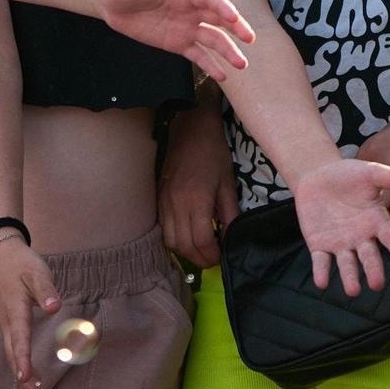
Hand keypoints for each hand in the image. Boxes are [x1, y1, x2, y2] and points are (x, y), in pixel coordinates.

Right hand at [0, 235, 62, 388]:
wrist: (1, 255)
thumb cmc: (21, 263)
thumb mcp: (36, 272)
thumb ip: (45, 290)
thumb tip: (55, 308)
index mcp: (15, 310)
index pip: (20, 338)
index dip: (23, 358)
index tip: (25, 378)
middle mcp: (8, 321)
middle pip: (14, 353)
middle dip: (23, 377)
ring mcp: (6, 323)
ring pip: (12, 353)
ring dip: (21, 374)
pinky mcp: (8, 323)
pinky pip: (13, 347)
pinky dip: (20, 363)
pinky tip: (28, 375)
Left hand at [96, 0, 253, 79]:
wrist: (111, 2)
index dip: (223, 7)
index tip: (233, 17)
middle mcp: (192, 10)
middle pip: (220, 20)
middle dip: (236, 28)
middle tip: (250, 39)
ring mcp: (186, 28)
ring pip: (213, 40)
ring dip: (228, 51)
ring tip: (242, 65)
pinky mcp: (177, 44)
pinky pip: (198, 55)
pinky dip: (210, 65)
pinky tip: (222, 76)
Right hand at [158, 101, 238, 267]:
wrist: (190, 129)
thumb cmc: (213, 153)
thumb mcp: (228, 183)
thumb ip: (230, 213)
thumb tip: (231, 238)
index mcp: (196, 199)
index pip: (201, 240)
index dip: (212, 254)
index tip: (221, 257)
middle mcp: (175, 203)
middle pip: (184, 245)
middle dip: (199, 258)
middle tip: (212, 259)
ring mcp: (163, 201)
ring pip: (169, 240)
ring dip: (185, 251)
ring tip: (200, 250)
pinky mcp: (157, 198)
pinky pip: (162, 228)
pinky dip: (174, 239)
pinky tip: (187, 236)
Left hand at [293, 157, 389, 294]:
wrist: (317, 175)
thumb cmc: (348, 175)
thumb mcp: (371, 172)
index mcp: (376, 221)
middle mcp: (361, 237)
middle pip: (369, 257)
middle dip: (373, 270)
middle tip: (377, 284)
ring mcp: (341, 243)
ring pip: (347, 264)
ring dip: (350, 277)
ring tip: (352, 290)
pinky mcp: (320, 245)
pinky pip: (321, 260)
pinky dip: (321, 271)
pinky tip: (321, 282)